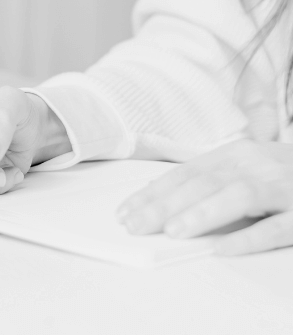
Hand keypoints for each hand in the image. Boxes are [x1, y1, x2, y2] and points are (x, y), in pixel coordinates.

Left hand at [116, 140, 292, 254]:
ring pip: (238, 197)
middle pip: (204, 184)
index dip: (154, 192)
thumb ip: (208, 179)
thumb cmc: (279, 173)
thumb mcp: (242, 167)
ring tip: (174, 231)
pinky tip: (224, 248)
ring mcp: (282, 187)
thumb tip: (158, 196)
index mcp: (234, 154)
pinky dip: (250, 238)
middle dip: (165, 205)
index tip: (127, 211)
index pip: (185, 174)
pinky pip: (278, 227)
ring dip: (203, 214)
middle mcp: (254, 165)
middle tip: (136, 225)